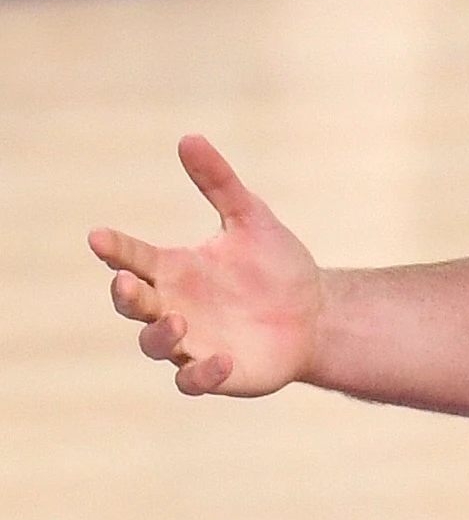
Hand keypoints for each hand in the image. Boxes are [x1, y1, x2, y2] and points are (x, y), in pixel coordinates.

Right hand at [91, 136, 323, 396]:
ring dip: (160, 335)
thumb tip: (189, 138)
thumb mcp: (253, 220)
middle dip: (126, 296)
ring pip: (154, 345)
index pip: (132, 258)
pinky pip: (193, 381)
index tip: (98, 236)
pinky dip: (201, 373)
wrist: (318, 315)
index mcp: (175, 269)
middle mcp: (175, 305)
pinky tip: (223, 360)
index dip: (114, 248)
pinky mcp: (218, 372)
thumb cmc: (277, 268)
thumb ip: (220, 184)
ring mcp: (193, 342)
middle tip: (128, 284)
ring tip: (179, 321)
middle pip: (132, 305)